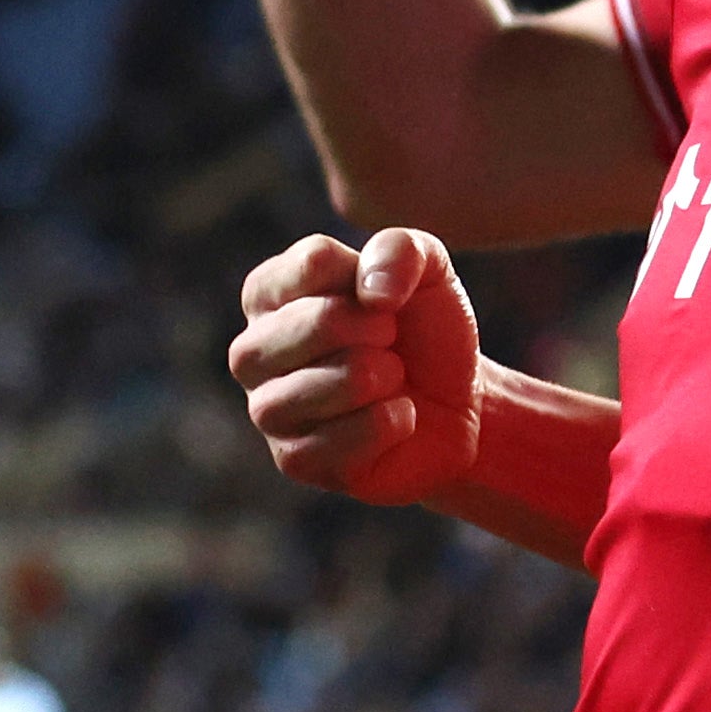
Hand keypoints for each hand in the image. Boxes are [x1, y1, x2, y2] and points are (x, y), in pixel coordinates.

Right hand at [226, 228, 483, 505]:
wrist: (457, 403)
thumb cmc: (424, 329)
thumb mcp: (428, 270)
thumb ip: (399, 251)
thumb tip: (372, 294)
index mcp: (270, 293)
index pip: (311, 264)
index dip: (370, 279)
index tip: (387, 298)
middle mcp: (253, 351)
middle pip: (313, 323)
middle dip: (376, 329)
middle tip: (393, 340)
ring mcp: (267, 409)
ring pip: (325, 385)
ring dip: (381, 378)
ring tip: (394, 378)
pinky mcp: (295, 460)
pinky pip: (341, 439)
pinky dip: (388, 423)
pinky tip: (398, 416)